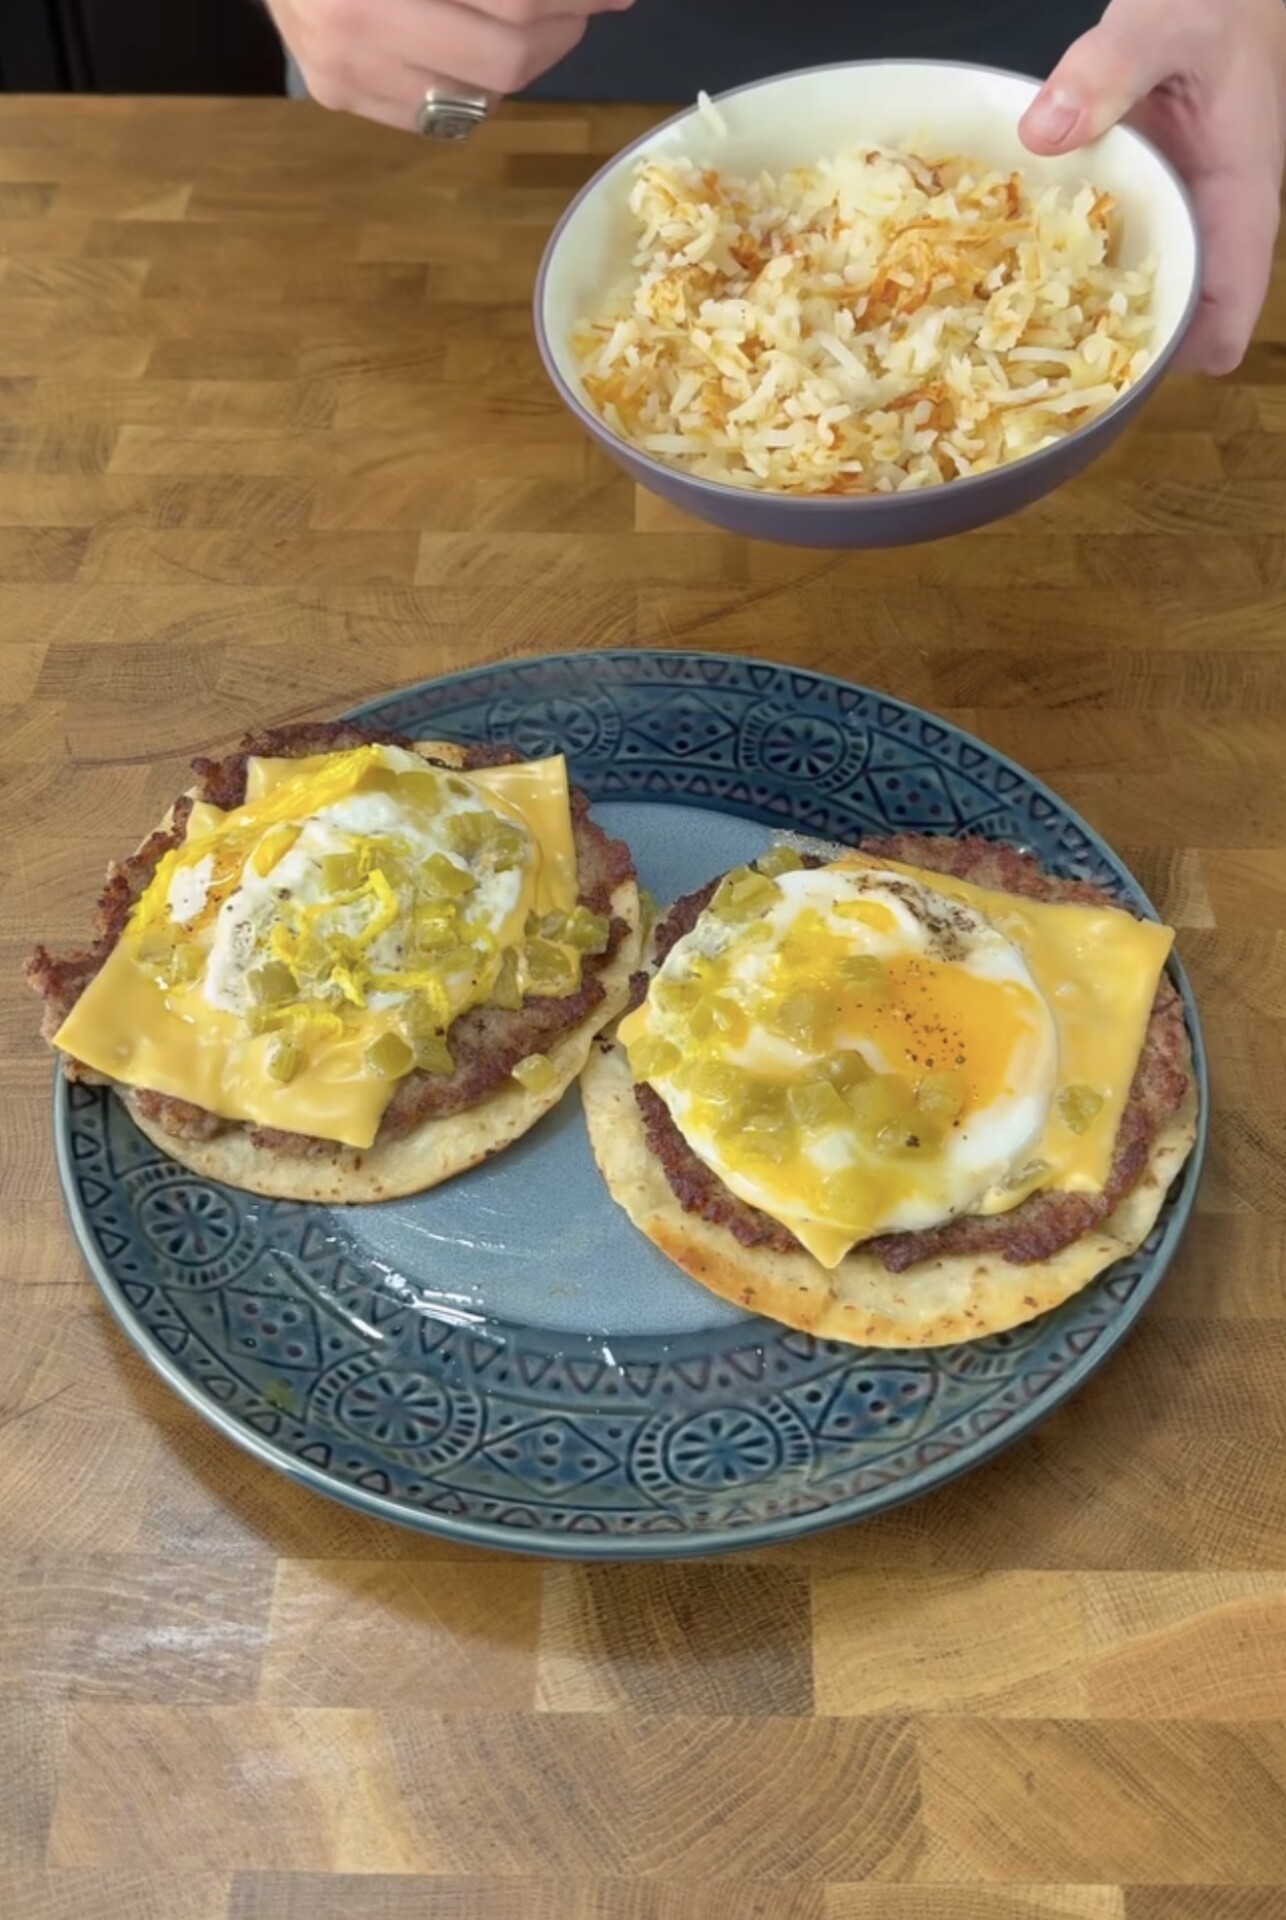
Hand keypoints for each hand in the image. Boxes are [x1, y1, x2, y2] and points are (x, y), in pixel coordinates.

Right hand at [271, 0, 631, 131]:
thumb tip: (569, 0)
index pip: (515, 2)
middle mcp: (358, 20)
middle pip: (506, 58)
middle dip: (565, 31)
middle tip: (590, 6)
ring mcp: (343, 68)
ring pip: (480, 97)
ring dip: (528, 62)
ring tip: (542, 25)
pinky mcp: (336, 95)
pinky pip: (439, 117)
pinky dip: (475, 85)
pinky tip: (478, 48)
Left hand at [1019, 0, 1285, 373]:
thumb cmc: (1218, 1)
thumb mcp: (1170, 19)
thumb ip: (1114, 67)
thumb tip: (1045, 133)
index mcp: (1235, 201)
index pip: (1226, 313)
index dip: (1181, 354)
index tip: (1120, 369)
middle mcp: (1204, 220)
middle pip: (1169, 319)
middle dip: (1112, 352)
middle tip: (1035, 369)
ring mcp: (1168, 209)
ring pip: (1131, 290)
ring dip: (1078, 315)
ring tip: (1006, 335)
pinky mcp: (1134, 190)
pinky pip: (1101, 246)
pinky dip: (1059, 260)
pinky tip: (1001, 265)